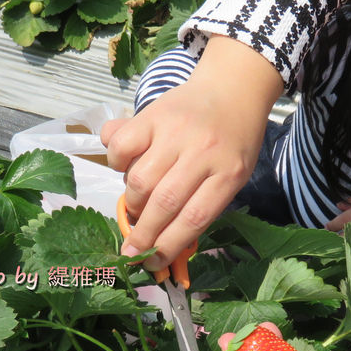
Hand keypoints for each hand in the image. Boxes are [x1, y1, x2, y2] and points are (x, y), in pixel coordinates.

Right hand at [101, 36, 281, 270]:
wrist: (232, 87)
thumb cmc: (233, 139)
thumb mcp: (233, 174)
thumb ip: (203, 205)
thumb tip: (164, 244)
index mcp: (229, 173)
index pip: (194, 218)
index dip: (169, 246)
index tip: (152, 262)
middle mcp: (202, 152)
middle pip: (165, 203)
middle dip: (143, 234)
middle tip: (132, 250)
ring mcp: (175, 131)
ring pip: (140, 179)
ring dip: (132, 201)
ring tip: (137, 204)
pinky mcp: (153, 114)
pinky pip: (122, 146)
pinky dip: (117, 163)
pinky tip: (127, 166)